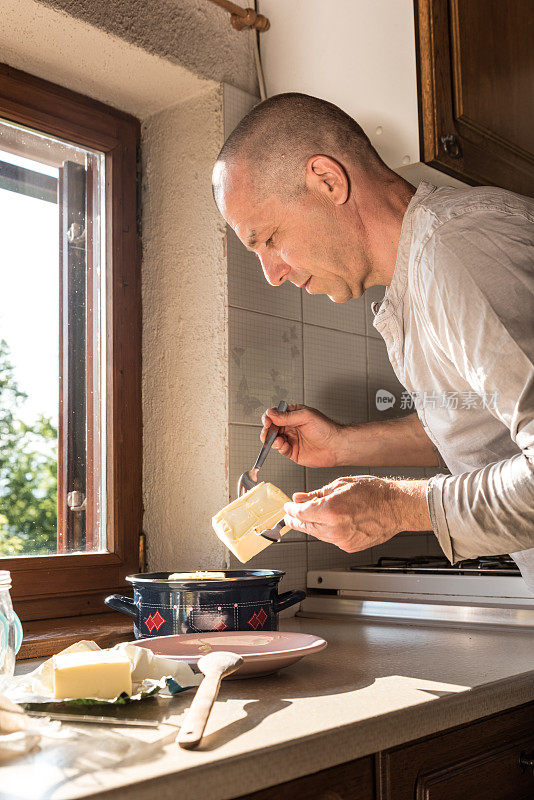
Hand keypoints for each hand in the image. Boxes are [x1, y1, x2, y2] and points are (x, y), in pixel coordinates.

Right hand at [260, 404, 341, 467]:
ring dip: (273, 440)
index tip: (267, 421)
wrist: (336, 446)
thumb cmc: (326, 429)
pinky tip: (284, 446)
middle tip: (268, 434)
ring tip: (279, 441)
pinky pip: (281, 450)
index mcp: (293, 415)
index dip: (268, 417)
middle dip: (268, 431)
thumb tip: (271, 414)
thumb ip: (286, 416)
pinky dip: (280, 448)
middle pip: (272, 428)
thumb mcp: (305, 417)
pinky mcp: (293, 451)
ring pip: (274, 439)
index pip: (275, 414)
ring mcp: (291, 439)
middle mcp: (291, 426)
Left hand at [283, 476, 430, 551]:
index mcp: (331, 510)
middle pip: (306, 526)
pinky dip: (326, 531)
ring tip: (309, 516)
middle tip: (291, 514)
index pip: (300, 513)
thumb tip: (299, 498)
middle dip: (296, 519)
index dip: (291, 510)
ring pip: (317, 534)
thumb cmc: (374, 493)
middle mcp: (335, 528)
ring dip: (310, 525)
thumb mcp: (341, 485)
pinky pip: (330, 539)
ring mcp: (342, 540)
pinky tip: (329, 522)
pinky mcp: (349, 547)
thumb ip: (316, 494)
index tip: (288, 506)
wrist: (397, 507)